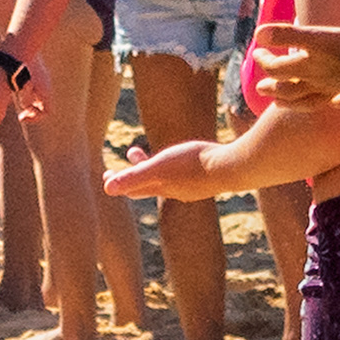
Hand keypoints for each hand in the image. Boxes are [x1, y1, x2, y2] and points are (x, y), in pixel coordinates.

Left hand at [103, 138, 223, 200]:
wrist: (233, 167)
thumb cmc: (194, 165)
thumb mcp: (159, 167)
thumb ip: (134, 177)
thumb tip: (106, 189)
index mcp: (163, 188)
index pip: (134, 189)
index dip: (119, 181)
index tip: (105, 174)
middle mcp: (177, 191)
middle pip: (151, 182)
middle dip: (137, 169)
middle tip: (130, 152)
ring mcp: (194, 186)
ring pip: (170, 178)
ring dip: (158, 164)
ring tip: (157, 148)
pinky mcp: (209, 177)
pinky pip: (187, 173)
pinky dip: (178, 166)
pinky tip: (186, 157)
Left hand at [251, 22, 339, 106]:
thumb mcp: (317, 37)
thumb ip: (288, 35)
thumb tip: (258, 34)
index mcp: (305, 67)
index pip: (275, 68)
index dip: (263, 59)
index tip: (256, 51)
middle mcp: (316, 81)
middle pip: (288, 89)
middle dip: (272, 87)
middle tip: (258, 87)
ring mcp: (334, 89)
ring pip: (308, 99)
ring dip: (291, 101)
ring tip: (279, 102)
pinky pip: (337, 101)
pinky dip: (330, 102)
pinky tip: (334, 103)